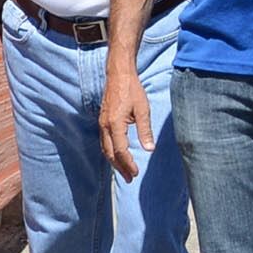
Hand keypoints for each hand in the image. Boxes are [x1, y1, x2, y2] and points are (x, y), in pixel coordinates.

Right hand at [101, 63, 153, 181]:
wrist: (118, 74)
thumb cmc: (132, 89)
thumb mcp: (143, 109)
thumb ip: (145, 130)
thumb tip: (150, 149)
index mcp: (115, 124)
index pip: (121, 151)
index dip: (128, 164)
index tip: (136, 173)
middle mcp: (105, 126)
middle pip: (110, 154)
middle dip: (120, 168)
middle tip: (130, 179)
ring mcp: (102, 123)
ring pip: (106, 149)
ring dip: (115, 162)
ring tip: (125, 171)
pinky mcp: (103, 121)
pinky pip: (105, 142)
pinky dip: (111, 152)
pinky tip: (119, 156)